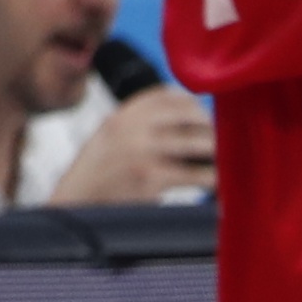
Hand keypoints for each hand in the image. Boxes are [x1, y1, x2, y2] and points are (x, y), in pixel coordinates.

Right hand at [49, 85, 215, 205]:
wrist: (75, 205)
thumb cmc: (97, 176)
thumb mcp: (109, 138)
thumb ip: (138, 125)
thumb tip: (187, 123)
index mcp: (121, 115)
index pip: (168, 96)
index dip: (193, 105)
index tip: (205, 118)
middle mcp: (131, 127)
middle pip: (188, 115)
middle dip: (211, 129)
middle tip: (222, 144)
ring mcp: (141, 151)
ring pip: (197, 143)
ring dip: (218, 153)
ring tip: (225, 163)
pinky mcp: (151, 178)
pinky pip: (196, 175)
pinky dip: (213, 181)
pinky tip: (219, 187)